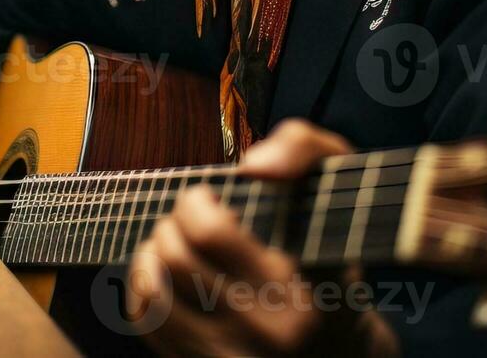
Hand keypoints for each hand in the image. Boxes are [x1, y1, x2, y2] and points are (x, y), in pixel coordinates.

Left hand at [126, 119, 398, 356]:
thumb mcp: (339, 194)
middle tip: (196, 212)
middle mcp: (268, 329)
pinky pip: (148, 318)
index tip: (213, 196)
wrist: (339, 354)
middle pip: (177, 253)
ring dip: (156, 247)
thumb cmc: (332, 261)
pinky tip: (168, 273)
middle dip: (176, 217)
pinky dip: (147, 283)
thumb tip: (252, 167)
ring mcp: (234, 356)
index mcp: (303, 283)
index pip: (216, 233)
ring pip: (156, 284)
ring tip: (180, 239)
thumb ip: (304, 149)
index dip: (197, 204)